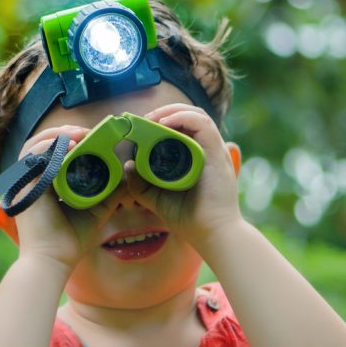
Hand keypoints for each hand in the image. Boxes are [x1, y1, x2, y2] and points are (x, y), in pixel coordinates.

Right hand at [4, 125, 109, 269]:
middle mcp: (33, 179)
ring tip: (78, 135)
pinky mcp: (22, 186)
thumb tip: (126, 174)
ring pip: (34, 145)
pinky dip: (48, 147)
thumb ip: (109, 191)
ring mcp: (25, 181)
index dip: (70, 139)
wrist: (54, 260)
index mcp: (46, 182)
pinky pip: (31, 158)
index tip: (92, 136)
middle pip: (42, 143)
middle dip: (63, 132)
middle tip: (86, 132)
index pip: (53, 151)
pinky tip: (69, 146)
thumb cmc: (71, 239)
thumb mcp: (96, 208)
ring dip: (55, 135)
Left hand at [125, 104, 243, 247]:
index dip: (162, 120)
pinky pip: (202, 124)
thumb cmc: (189, 218)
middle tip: (143, 120)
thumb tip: (128, 165)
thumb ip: (142, 184)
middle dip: (164, 112)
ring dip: (172, 111)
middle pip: (189, 116)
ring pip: (197, 115)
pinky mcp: (217, 153)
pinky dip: (183, 118)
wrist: (210, 234)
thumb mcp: (157, 198)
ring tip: (152, 119)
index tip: (140, 126)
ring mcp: (214, 150)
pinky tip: (165, 123)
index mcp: (196, 156)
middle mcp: (207, 150)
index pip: (182, 127)